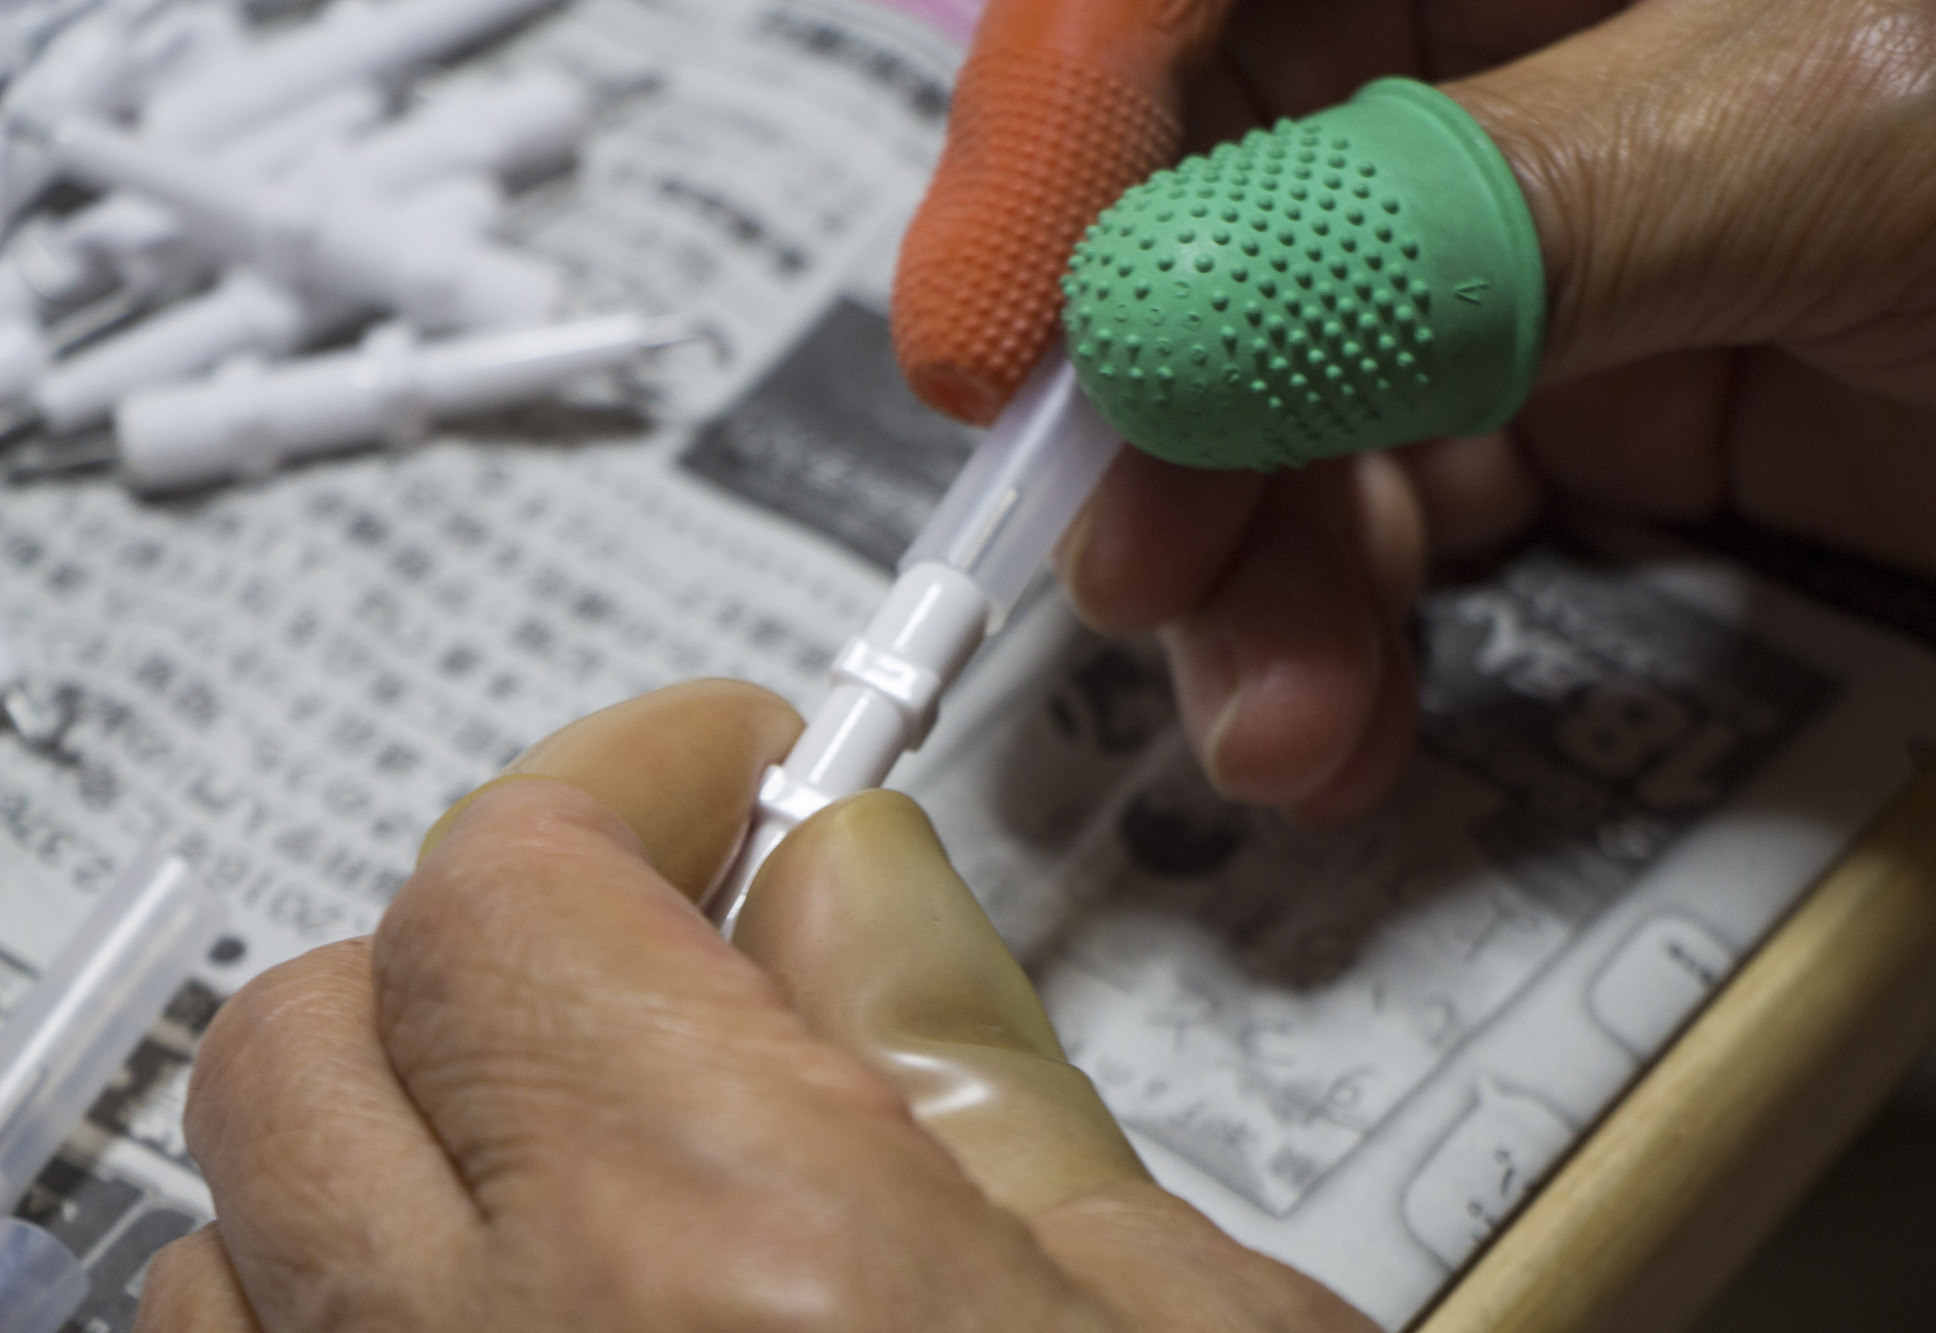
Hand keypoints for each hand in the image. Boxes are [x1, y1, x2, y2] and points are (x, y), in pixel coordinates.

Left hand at [135, 680, 1371, 1331]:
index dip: (621, 778)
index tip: (720, 771)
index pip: (514, 881)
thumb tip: (851, 876)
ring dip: (384, 1151)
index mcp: (734, 1258)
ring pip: (219, 1237)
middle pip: (319, 1025)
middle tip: (665, 961)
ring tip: (577, 1172)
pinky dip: (323, 1332)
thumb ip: (977, 1072)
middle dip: (494, 944)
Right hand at [894, 0, 1935, 821]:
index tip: (993, 346)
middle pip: (1208, 217)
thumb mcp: (1836, 123)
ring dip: (1254, 577)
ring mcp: (1529, 249)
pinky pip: (1395, 519)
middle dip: (1168, 415)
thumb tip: (1164, 322)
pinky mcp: (1580, 411)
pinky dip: (1356, 632)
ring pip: (1286, 401)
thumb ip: (1489, 223)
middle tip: (1141, 574)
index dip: (1060, 137)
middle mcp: (1496, 58)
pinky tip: (1354, 720)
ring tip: (1285, 723)